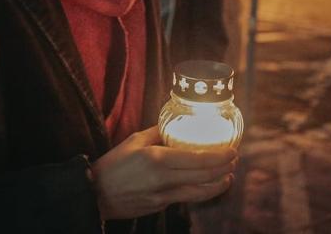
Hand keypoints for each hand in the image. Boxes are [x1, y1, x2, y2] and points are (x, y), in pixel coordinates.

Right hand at [90, 126, 237, 219]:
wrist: (95, 194)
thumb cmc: (114, 164)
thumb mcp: (135, 141)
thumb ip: (158, 132)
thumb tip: (176, 124)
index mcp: (157, 158)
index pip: (197, 158)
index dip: (219, 156)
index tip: (232, 150)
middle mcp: (162, 179)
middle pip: (203, 176)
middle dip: (223, 168)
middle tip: (235, 160)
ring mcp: (161, 196)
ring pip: (198, 193)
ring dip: (217, 185)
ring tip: (228, 177)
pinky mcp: (159, 207)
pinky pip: (185, 198)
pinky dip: (200, 192)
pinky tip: (207, 186)